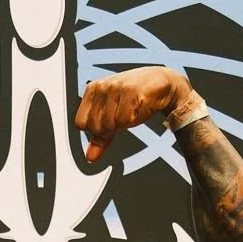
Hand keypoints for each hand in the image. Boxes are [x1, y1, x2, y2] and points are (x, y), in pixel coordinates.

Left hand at [75, 66, 190, 161]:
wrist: (162, 84)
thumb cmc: (136, 100)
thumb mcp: (114, 119)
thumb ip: (100, 138)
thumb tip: (90, 157)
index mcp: (92, 90)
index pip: (80, 123)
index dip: (96, 130)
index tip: (109, 123)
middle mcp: (101, 87)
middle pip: (94, 126)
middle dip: (110, 128)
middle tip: (122, 116)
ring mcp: (115, 88)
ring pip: (109, 123)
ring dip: (123, 123)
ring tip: (130, 110)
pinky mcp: (130, 91)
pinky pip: (124, 119)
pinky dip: (132, 119)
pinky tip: (137, 107)